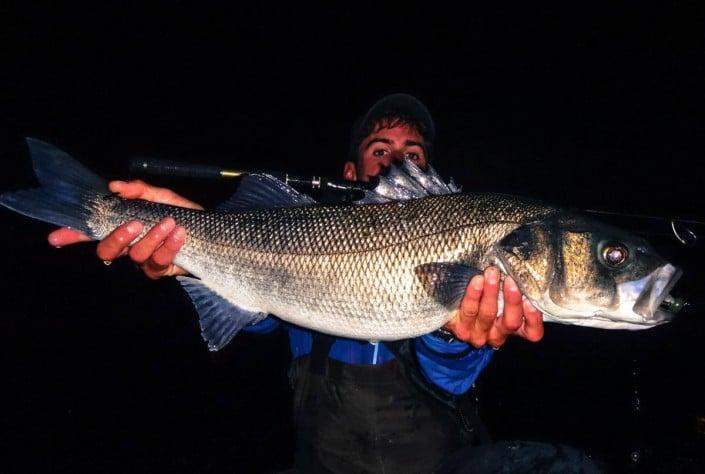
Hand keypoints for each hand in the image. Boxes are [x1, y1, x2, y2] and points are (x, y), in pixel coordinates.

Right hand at [47, 180, 202, 278]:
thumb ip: (139, 190)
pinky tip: (180, 233)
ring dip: (153, 237)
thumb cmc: (183, 214)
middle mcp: (130, 246)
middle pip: (106, 251)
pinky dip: (169, 246)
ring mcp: (145, 260)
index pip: (93, 232)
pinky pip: (159, 262)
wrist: (212, 231)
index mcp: (124, 227)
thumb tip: (116, 185)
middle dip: (118, 237)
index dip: (73, 235)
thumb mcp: (162, 197)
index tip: (56, 237)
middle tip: (135, 223)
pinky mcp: (162, 269)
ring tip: (170, 223)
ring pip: (136, 255)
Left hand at [443, 266, 543, 348]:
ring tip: (491, 273)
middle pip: (511, 322)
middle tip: (510, 280)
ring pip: (488, 315)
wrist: (449, 309)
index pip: (532, 332)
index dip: (533, 320)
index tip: (531, 301)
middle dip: (512, 300)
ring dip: (491, 292)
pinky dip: (474, 295)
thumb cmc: (483, 295)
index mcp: (514, 327)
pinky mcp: (462, 329)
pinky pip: (469, 311)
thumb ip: (512, 285)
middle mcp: (498, 334)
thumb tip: (520, 265)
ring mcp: (479, 334)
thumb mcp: (501, 293)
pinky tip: (477, 281)